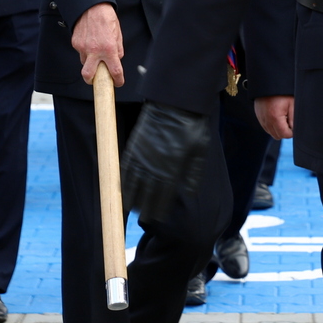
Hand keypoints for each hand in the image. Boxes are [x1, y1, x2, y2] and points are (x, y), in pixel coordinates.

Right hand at [72, 3, 123, 85]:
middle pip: (88, 75)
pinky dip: (85, 50)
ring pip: (84, 62)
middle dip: (91, 80)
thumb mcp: (118, 34)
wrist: (91, 6)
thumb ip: (118, 49)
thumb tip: (117, 59)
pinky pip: (80, 52)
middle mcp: (94, 50)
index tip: (118, 82)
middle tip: (96, 78)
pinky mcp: (75, 43)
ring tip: (95, 50)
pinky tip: (89, 41)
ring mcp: (83, 47)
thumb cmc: (106, 18)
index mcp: (108, 49)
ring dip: (90, 61)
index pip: (115, 71)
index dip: (118, 80)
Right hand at [122, 101, 212, 220]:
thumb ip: (194, 174)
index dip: (160, 208)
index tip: (158, 218)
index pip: (164, 195)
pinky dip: (123, 179)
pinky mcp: (135, 145)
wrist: (176, 102)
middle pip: (148, 193)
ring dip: (132, 197)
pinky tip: (122, 188)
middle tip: (144, 220)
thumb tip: (189, 193)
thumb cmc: (192, 126)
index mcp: (174, 168)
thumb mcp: (200, 151)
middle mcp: (156, 165)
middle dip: (146, 208)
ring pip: (134, 183)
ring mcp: (143, 156)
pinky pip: (126, 167)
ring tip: (131, 208)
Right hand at [255, 95, 294, 138]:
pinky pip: (266, 127)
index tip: (294, 122)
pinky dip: (272, 125)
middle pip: (278, 136)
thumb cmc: (283, 92)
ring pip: (271, 132)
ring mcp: (261, 118)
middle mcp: (266, 120)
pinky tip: (277, 115)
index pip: (285, 135)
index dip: (292, 131)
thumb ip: (294, 120)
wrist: (269, 81)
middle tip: (289, 118)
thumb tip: (295, 131)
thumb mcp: (292, 104)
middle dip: (285, 131)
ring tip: (283, 116)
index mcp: (275, 117)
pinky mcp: (259, 116)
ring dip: (278, 128)